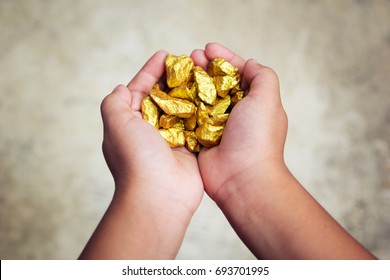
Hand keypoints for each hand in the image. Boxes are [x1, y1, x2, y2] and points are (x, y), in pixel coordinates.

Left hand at [101, 50, 202, 218]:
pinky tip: (210, 95)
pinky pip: (195, 124)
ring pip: (180, 108)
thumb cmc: (135, 158)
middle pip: (162, 96)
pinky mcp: (189, 148)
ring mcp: (170, 139)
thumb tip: (121, 88)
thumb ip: (114, 102)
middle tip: (186, 62)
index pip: (139, 89)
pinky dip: (201, 110)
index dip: (150, 71)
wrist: (159, 195)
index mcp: (129, 123)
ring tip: (201, 74)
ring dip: (189, 92)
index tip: (164, 54)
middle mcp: (149, 130)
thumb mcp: (116, 123)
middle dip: (172, 79)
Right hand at [191, 43, 287, 203]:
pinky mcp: (200, 137)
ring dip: (190, 82)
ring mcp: (216, 125)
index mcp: (253, 102)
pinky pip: (189, 116)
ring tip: (178, 69)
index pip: (237, 72)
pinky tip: (171, 92)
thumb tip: (249, 63)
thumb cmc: (257, 137)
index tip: (208, 47)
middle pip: (216, 82)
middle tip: (190, 57)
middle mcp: (235, 112)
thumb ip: (262, 76)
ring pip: (201, 97)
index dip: (223, 57)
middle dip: (203, 67)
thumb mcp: (268, 99)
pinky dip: (181, 104)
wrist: (241, 178)